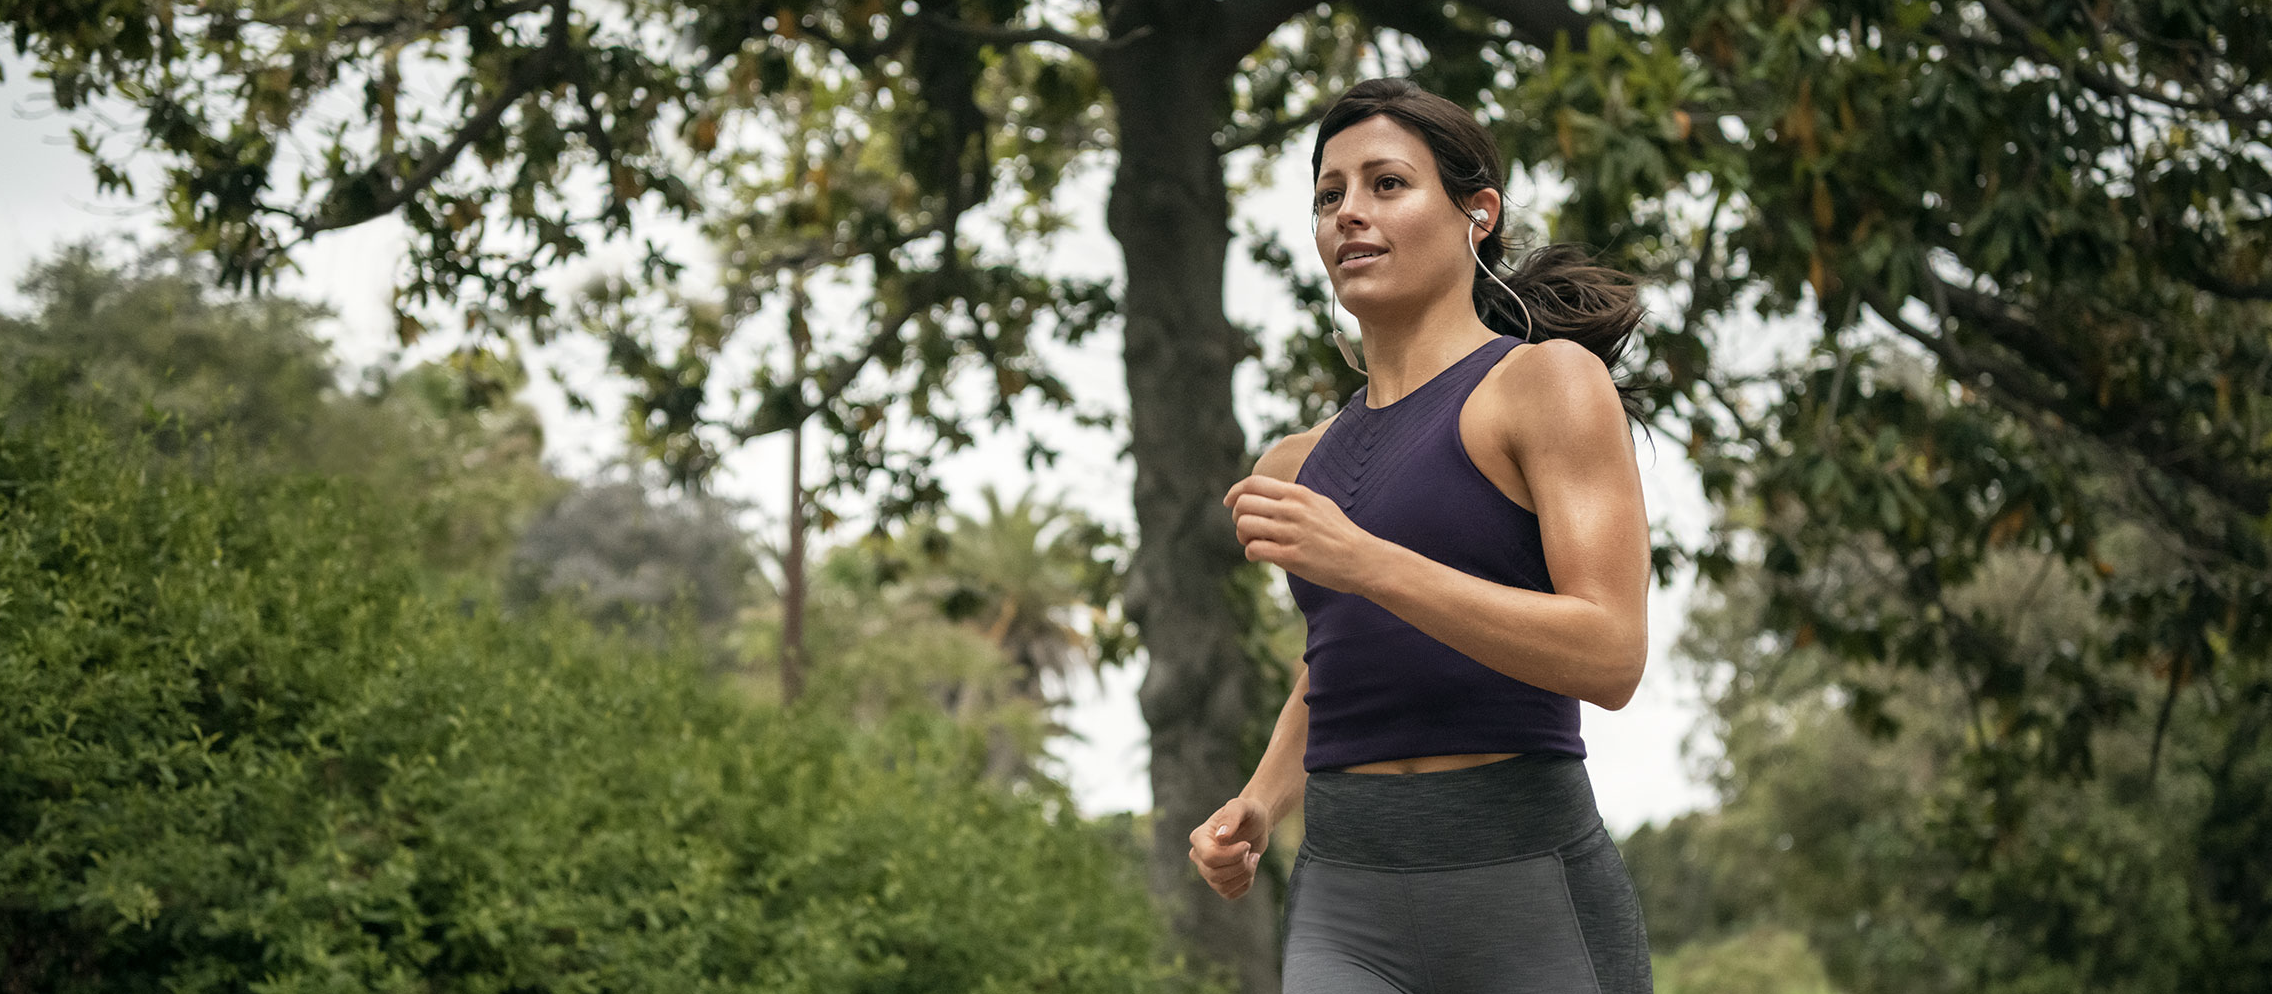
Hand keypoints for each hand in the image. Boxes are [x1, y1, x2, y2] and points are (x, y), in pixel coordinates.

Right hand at [1188, 796, 1270, 899]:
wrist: (1256, 824)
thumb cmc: (1248, 813)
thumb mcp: (1242, 806)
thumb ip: (1231, 816)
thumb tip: (1221, 837)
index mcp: (1199, 837)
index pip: (1209, 858)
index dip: (1232, 856)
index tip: (1247, 844)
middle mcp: (1198, 856)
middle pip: (1215, 874)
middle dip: (1240, 865)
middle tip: (1250, 849)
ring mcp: (1208, 871)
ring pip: (1222, 887)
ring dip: (1245, 874)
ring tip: (1253, 857)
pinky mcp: (1219, 882)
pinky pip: (1230, 894)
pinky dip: (1245, 884)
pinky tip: (1250, 868)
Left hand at [1223, 474, 1378, 592]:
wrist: (1362, 559)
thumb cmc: (1340, 533)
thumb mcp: (1319, 504)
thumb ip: (1294, 497)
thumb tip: (1271, 494)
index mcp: (1298, 494)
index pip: (1254, 483)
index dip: (1235, 492)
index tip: (1229, 502)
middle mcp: (1293, 510)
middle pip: (1244, 504)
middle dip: (1238, 517)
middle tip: (1246, 530)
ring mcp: (1291, 533)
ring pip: (1245, 526)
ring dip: (1243, 537)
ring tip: (1253, 543)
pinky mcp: (1291, 556)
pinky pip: (1254, 550)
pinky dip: (1251, 553)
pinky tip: (1260, 556)